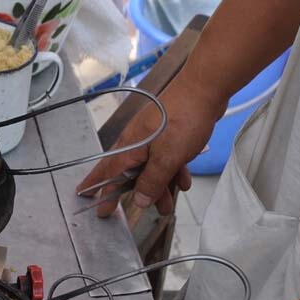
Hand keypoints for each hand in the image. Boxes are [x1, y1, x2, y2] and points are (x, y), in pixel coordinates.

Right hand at [77, 72, 225, 216]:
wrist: (205, 87)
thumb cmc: (183, 118)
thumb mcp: (167, 158)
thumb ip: (152, 182)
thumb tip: (139, 200)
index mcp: (129, 148)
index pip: (108, 174)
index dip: (100, 190)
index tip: (94, 205)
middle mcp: (136, 142)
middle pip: (128, 174)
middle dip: (131, 194)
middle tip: (122, 211)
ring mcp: (153, 137)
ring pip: (150, 169)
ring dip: (158, 188)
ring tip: (167, 206)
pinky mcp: (168, 134)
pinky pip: (165, 159)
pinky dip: (172, 171)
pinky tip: (183, 181)